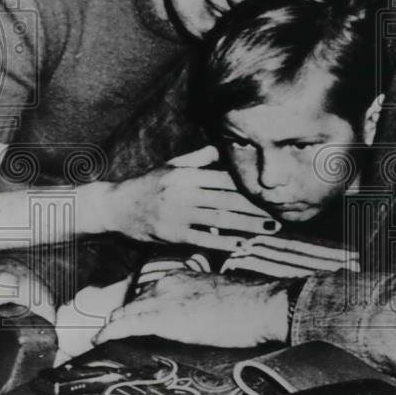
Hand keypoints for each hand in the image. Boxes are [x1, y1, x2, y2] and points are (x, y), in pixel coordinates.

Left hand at [92, 270, 287, 346]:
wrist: (259, 306)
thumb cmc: (250, 305)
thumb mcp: (221, 296)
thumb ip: (204, 302)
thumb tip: (203, 317)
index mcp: (184, 277)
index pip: (150, 292)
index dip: (139, 307)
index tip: (133, 317)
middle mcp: (168, 283)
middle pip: (135, 301)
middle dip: (123, 317)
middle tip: (111, 332)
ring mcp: (163, 299)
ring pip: (127, 312)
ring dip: (114, 325)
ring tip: (101, 337)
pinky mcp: (162, 318)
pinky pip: (126, 325)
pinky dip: (110, 332)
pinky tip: (100, 339)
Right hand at [103, 145, 278, 250]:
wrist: (116, 206)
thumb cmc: (148, 185)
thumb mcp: (171, 166)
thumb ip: (198, 159)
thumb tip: (221, 149)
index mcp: (187, 174)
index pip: (225, 180)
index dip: (249, 188)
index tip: (269, 194)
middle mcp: (184, 192)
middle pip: (228, 200)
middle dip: (256, 208)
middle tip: (279, 215)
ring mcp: (178, 214)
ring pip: (220, 219)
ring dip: (248, 225)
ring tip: (269, 229)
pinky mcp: (172, 234)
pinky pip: (202, 239)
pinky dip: (223, 243)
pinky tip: (242, 245)